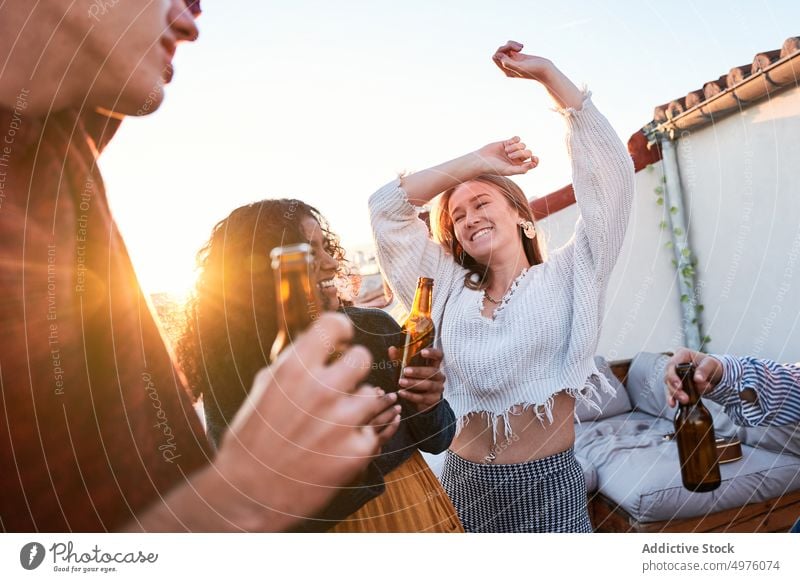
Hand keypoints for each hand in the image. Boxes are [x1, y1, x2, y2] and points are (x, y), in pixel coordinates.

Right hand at [215, 313, 400, 528]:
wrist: (249, 495)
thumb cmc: (252, 440)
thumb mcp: (264, 389)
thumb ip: (293, 361)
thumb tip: (316, 339)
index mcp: (295, 370)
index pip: (334, 325)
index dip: (341, 330)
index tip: (342, 340)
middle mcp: (323, 389)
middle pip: (363, 357)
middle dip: (353, 367)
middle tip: (342, 383)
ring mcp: (344, 420)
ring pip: (373, 393)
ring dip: (358, 404)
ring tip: (335, 421)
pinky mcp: (358, 449)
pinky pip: (373, 429)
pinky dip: (359, 437)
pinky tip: (337, 446)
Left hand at [388, 346, 445, 412]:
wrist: (420, 401)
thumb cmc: (414, 379)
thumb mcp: (407, 368)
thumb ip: (400, 359)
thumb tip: (392, 349)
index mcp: (434, 365)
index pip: (438, 355)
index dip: (432, 353)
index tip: (422, 352)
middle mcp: (439, 376)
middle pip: (432, 371)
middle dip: (418, 371)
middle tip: (405, 371)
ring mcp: (438, 388)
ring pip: (428, 385)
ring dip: (413, 383)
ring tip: (401, 382)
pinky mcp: (434, 400)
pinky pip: (423, 397)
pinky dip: (411, 395)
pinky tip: (401, 393)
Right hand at [473, 136, 537, 176]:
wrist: (481, 160)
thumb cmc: (494, 168)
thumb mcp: (508, 170)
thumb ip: (521, 169)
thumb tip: (533, 165)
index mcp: (519, 167)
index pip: (533, 163)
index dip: (535, 160)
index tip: (534, 158)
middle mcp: (517, 159)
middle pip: (528, 152)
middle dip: (520, 153)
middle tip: (510, 156)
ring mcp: (513, 150)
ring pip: (523, 145)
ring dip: (515, 147)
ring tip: (506, 151)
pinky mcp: (508, 143)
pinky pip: (517, 138)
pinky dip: (514, 140)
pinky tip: (507, 144)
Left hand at [492, 40, 553, 80]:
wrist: (546, 71)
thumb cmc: (535, 71)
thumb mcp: (521, 67)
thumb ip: (509, 64)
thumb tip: (499, 56)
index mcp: (506, 71)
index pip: (495, 57)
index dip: (502, 50)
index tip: (513, 52)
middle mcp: (508, 66)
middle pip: (499, 51)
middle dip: (507, 46)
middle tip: (519, 49)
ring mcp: (513, 61)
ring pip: (505, 48)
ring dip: (512, 44)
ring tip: (521, 47)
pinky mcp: (518, 56)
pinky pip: (510, 47)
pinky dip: (515, 44)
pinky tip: (522, 47)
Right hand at [665, 347, 723, 406]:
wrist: (714, 373)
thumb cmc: (711, 365)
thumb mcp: (711, 364)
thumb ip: (704, 370)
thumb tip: (698, 379)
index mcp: (682, 355)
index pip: (671, 364)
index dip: (673, 376)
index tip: (679, 386)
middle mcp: (675, 365)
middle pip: (668, 376)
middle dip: (675, 388)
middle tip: (684, 397)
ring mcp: (674, 375)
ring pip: (669, 385)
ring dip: (675, 394)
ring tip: (685, 400)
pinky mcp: (676, 385)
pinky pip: (671, 392)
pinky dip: (672, 398)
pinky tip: (673, 404)